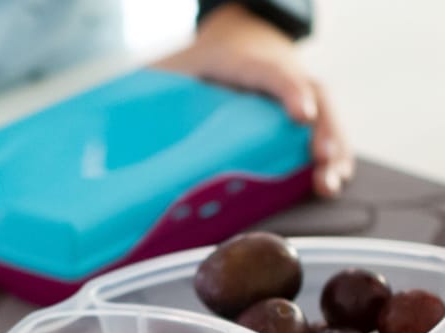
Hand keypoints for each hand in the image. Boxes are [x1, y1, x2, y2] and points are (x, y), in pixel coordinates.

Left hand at [156, 3, 352, 197]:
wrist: (238, 37)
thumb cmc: (199, 64)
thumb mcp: (173, 71)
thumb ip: (153, 96)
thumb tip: (111, 139)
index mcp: (242, 61)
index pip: (269, 72)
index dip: (288, 90)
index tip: (299, 115)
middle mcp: (280, 73)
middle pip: (313, 97)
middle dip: (321, 131)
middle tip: (321, 161)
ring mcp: (298, 94)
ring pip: (326, 117)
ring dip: (332, 151)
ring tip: (327, 184)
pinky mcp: (306, 115)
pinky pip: (326, 133)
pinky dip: (333, 158)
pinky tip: (329, 184)